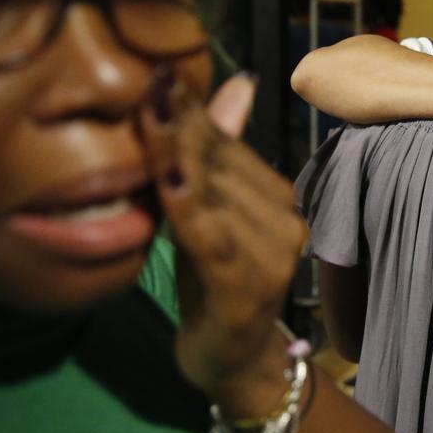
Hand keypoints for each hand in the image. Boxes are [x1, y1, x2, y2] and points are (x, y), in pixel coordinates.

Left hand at [140, 68, 305, 415]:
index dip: (194, 110)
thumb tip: (241, 81)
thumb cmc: (214, 282)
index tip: (159, 73)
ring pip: (217, 195)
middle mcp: (288, 221)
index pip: (231, 145)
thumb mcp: (211, 212)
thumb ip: (222, 150)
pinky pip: (213, 240)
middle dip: (180, 126)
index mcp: (281, 199)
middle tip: (145, 85)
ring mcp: (274, 256)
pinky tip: (166, 181)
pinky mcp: (249, 289)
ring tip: (147, 116)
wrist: (233, 360)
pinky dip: (189, 208)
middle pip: (223, 165)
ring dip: (179, 156)